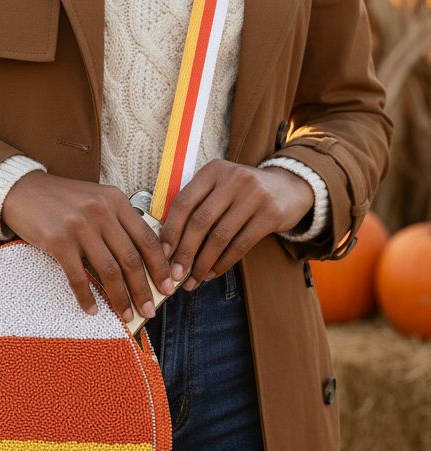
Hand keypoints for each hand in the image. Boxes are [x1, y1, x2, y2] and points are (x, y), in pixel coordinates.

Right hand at [0, 171, 175, 321]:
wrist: (22, 190)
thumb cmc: (62, 200)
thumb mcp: (96, 200)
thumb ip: (118, 222)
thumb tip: (140, 261)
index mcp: (116, 201)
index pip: (147, 238)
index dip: (160, 266)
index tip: (168, 286)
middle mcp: (101, 212)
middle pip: (131, 258)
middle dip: (143, 289)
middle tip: (149, 310)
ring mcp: (79, 226)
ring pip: (109, 271)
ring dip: (120, 298)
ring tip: (126, 315)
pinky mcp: (58, 241)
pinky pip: (78, 277)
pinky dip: (86, 297)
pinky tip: (92, 309)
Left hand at [157, 159, 314, 289]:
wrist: (290, 187)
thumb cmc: (244, 193)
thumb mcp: (221, 187)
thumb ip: (198, 205)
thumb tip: (169, 245)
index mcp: (213, 170)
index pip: (183, 202)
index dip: (170, 230)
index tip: (162, 254)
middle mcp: (233, 179)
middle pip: (200, 221)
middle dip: (185, 252)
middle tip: (175, 273)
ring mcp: (254, 195)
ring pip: (220, 236)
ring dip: (203, 263)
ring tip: (193, 280)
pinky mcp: (270, 214)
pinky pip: (241, 244)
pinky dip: (223, 262)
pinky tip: (213, 273)